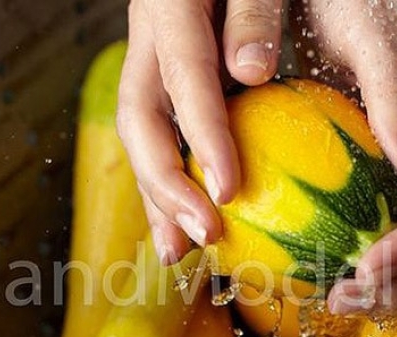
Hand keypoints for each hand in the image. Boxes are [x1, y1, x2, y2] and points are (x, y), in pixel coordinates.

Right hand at [116, 0, 283, 263]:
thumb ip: (255, 13)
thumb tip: (250, 72)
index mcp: (169, 7)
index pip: (184, 75)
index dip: (202, 135)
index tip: (228, 191)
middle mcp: (149, 41)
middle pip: (141, 119)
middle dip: (167, 185)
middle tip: (203, 235)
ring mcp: (152, 66)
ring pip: (143, 138)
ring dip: (158, 199)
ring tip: (177, 253)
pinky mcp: (166, 87)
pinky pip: (161, 140)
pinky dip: (172, 185)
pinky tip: (186, 225)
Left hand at [291, 0, 396, 313]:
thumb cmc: (349, 2)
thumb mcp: (370, 35)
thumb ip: (395, 93)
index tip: (367, 270)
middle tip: (346, 300)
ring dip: (391, 283)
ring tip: (339, 301)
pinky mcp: (392, 177)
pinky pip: (394, 229)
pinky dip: (374, 263)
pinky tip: (333, 274)